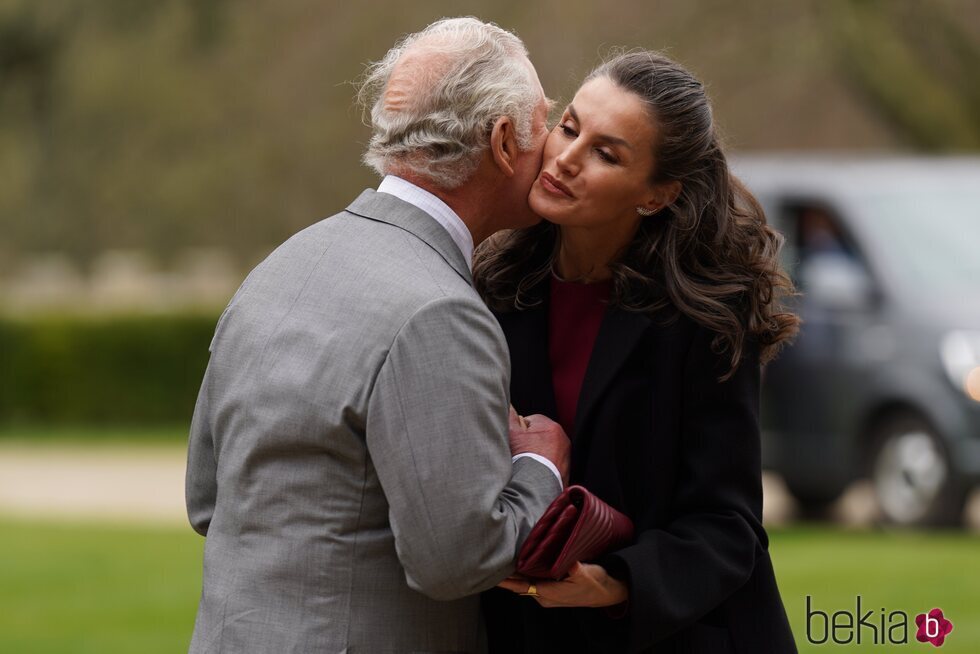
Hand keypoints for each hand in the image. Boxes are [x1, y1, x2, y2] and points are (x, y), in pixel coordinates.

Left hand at [497, 562, 627, 607]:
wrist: (606, 593)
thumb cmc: (596, 584)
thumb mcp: (587, 573)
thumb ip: (575, 567)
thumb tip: (567, 560)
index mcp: (549, 593)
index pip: (522, 586)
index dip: (507, 580)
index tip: (494, 574)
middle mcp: (544, 596)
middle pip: (519, 585)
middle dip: (506, 575)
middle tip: (492, 559)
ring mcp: (547, 594)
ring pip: (525, 583)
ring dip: (515, 573)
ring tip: (502, 559)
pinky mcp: (551, 589)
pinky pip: (532, 581)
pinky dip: (524, 573)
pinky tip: (520, 563)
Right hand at [508, 408, 569, 485]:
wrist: (535, 488)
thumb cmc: (525, 460)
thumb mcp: (512, 434)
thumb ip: (510, 417)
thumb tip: (508, 406)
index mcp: (551, 427)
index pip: (531, 420)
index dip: (520, 429)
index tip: (515, 439)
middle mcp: (562, 438)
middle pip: (539, 434)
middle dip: (529, 441)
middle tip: (520, 451)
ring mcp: (565, 454)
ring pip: (546, 448)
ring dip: (537, 453)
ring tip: (528, 462)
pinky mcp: (566, 469)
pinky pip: (551, 461)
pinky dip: (544, 464)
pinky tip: (535, 471)